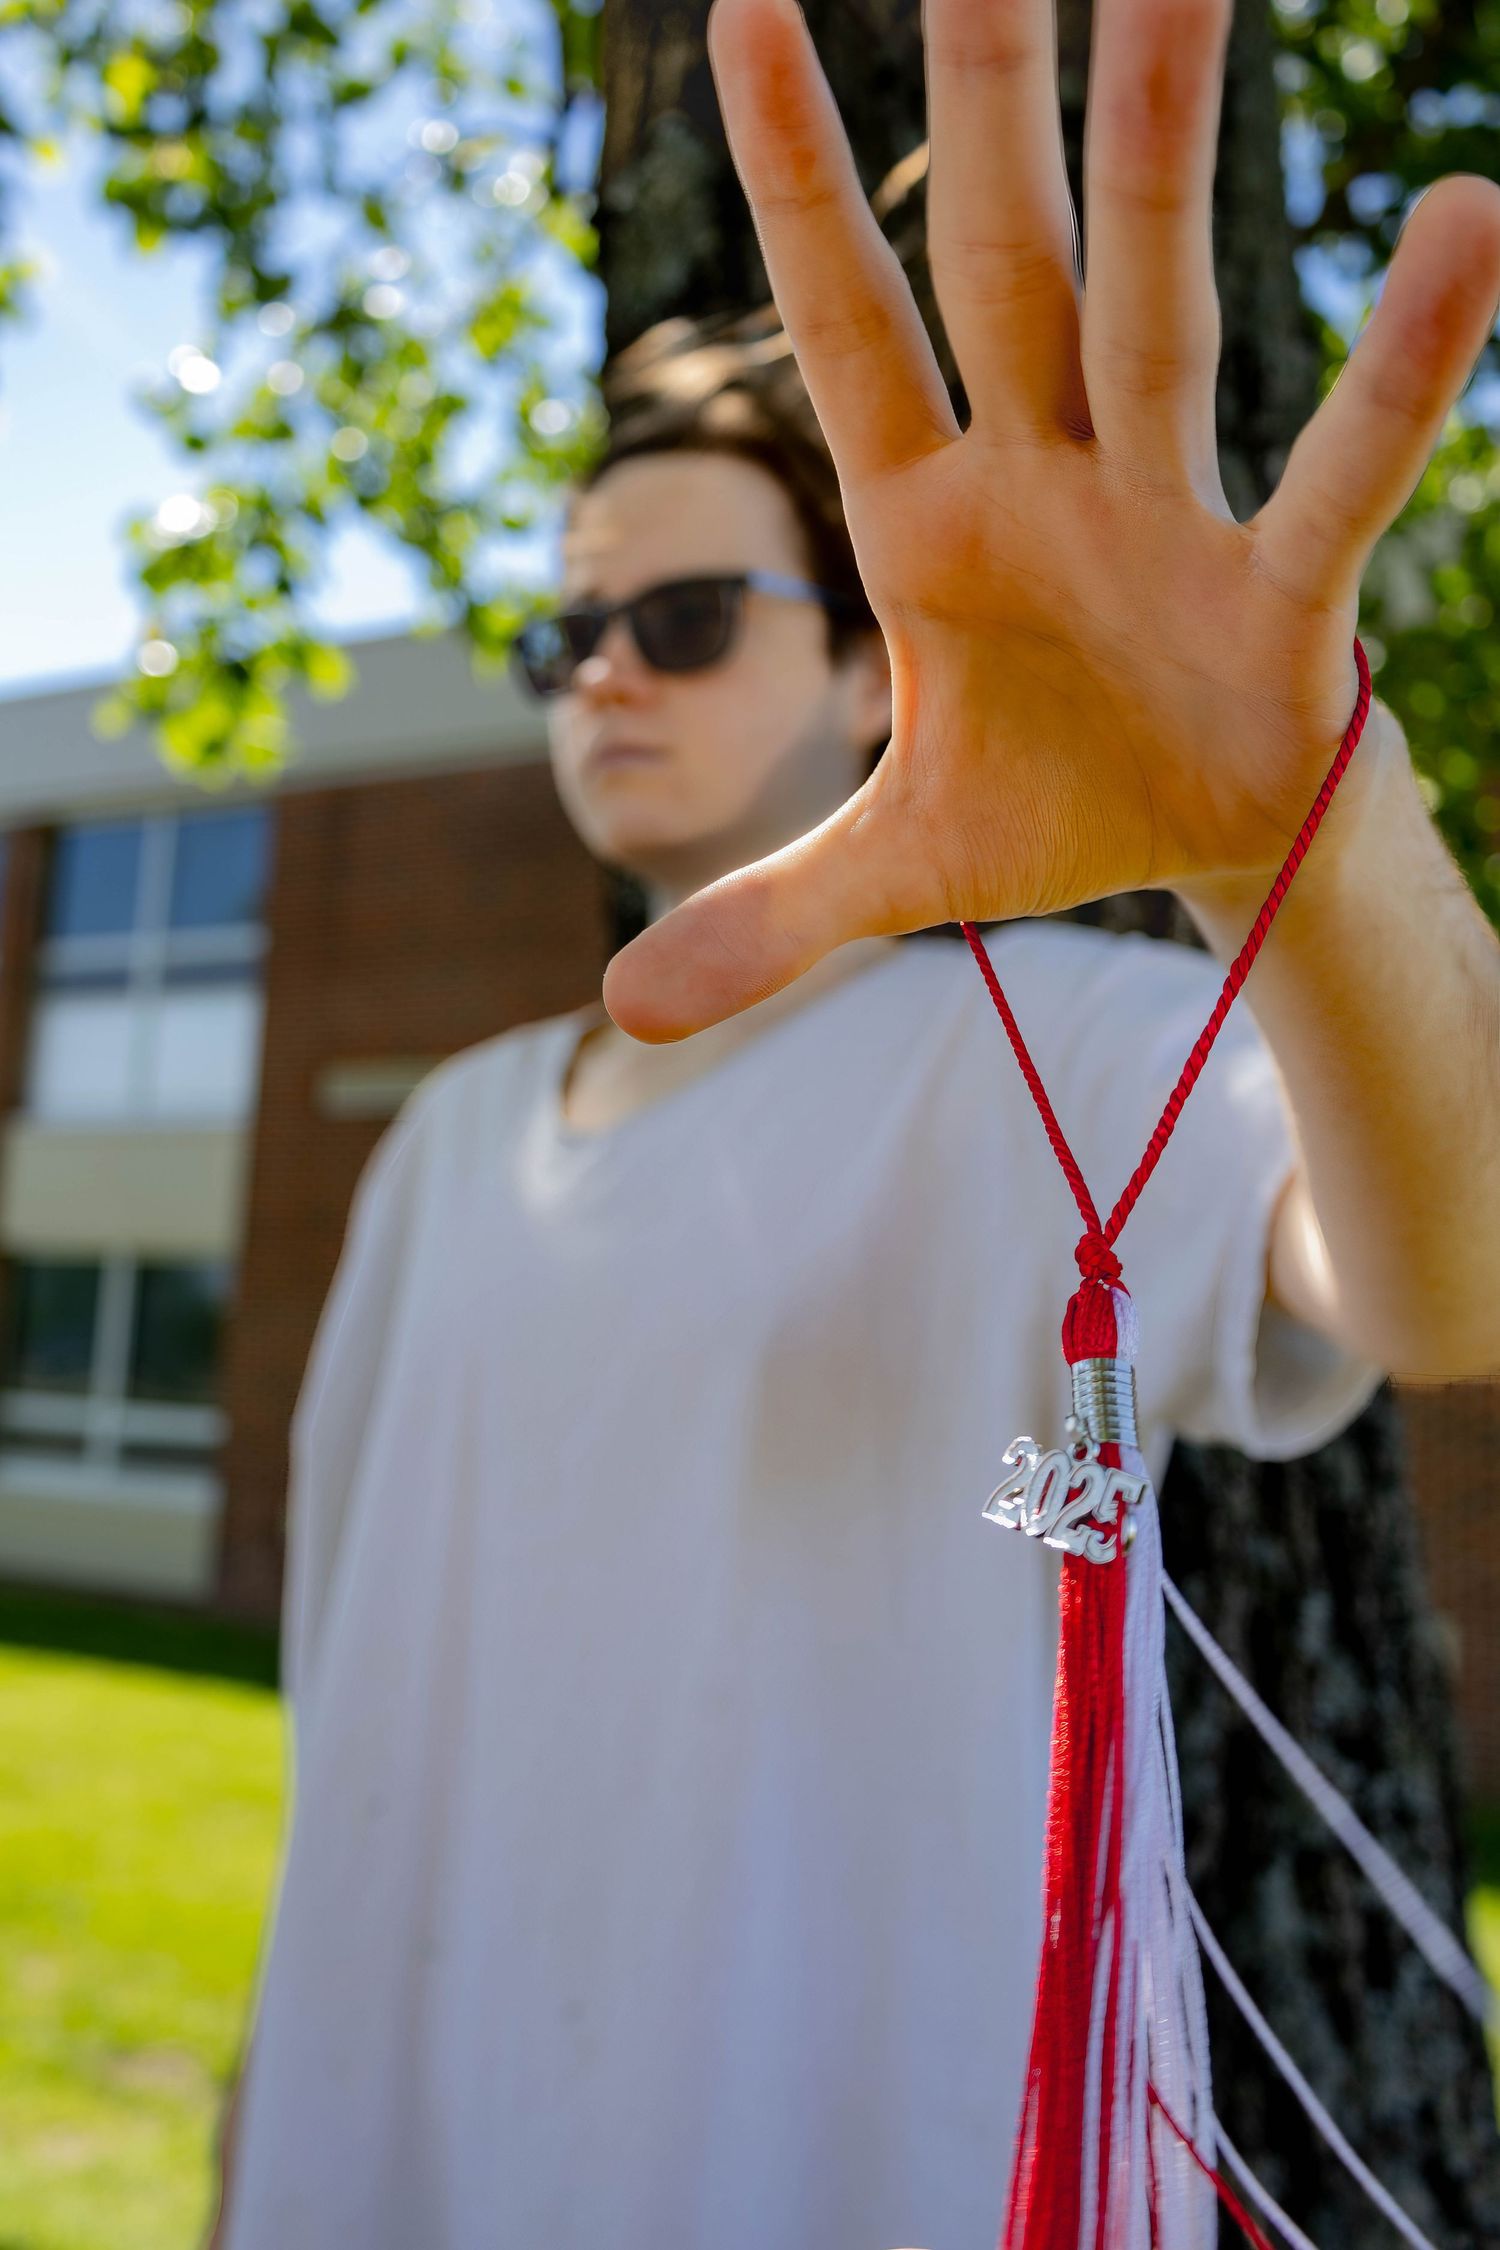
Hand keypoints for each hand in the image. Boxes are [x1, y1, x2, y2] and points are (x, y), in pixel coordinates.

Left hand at [600, 0, 1499, 1041]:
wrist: (1204, 860)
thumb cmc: (1051, 812)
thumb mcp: (892, 878)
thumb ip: (766, 919)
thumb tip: (623, 1014)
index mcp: (925, 522)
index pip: (846, 324)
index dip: (796, 178)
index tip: (748, 2)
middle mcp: (1042, 481)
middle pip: (1000, 262)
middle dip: (983, 97)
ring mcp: (1164, 520)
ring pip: (1158, 313)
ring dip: (1165, 157)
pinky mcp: (1279, 598)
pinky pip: (1338, 474)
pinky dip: (1398, 374)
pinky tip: (1468, 228)